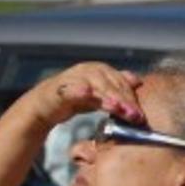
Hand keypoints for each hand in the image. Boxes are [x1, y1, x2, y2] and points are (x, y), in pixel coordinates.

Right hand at [23, 62, 143, 130]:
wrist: (44, 104)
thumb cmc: (74, 98)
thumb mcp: (98, 93)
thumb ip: (116, 87)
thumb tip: (138, 80)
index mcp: (98, 70)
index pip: (120, 81)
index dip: (131, 96)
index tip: (140, 114)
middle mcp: (86, 70)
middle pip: (109, 83)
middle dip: (122, 99)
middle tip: (133, 115)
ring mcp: (71, 78)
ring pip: (93, 85)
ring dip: (106, 96)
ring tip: (116, 107)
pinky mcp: (57, 89)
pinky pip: (69, 89)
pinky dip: (77, 90)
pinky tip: (86, 93)